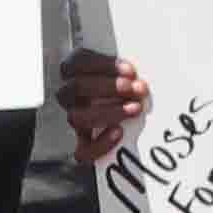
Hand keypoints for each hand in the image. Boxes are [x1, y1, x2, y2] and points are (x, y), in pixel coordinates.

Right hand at [54, 48, 149, 168]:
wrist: (135, 116)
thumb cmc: (130, 87)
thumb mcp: (127, 72)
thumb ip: (128, 68)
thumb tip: (142, 68)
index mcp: (75, 71)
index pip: (77, 62)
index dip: (102, 65)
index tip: (130, 70)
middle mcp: (70, 95)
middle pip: (76, 88)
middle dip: (108, 87)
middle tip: (136, 88)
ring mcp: (75, 119)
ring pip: (76, 117)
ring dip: (108, 111)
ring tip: (135, 108)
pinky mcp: (84, 144)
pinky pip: (82, 150)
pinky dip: (100, 144)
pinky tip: (118, 132)